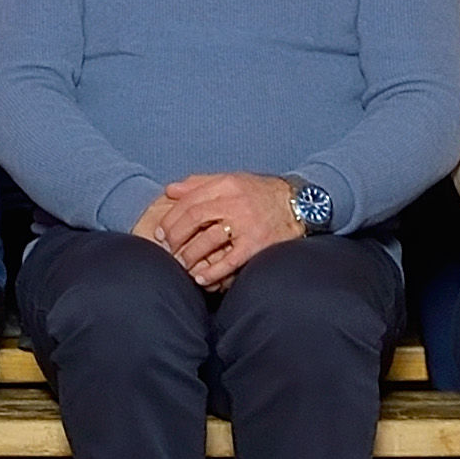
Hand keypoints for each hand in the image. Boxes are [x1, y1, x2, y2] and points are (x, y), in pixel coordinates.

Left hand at [141, 172, 303, 288]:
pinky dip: (212, 272)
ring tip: (181, 264)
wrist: (299, 205)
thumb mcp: (232, 180)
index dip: (170, 218)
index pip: (189, 201)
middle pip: (194, 218)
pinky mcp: (257, 245)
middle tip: (167, 249)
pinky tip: (201, 278)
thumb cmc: (261, 194)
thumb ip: (200, 184)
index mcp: (226, 184)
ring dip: (189, 255)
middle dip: (175, 236)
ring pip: (207, 240)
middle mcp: (235, 202)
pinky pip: (229, 261)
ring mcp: (246, 224)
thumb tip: (170, 190)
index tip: (160, 233)